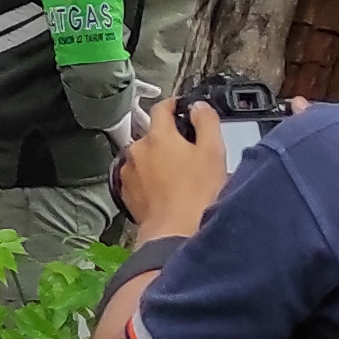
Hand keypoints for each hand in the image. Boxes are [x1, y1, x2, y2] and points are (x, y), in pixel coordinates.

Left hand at [116, 94, 230, 243]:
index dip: (175, 105)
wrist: (174, 233)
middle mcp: (137, 149)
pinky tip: (166, 190)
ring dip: (158, 160)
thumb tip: (199, 107)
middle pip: (153, 134)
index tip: (182, 108)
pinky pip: (138, 177)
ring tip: (179, 176)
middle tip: (189, 152)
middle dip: (169, 139)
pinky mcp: (125, 191)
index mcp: (158, 135)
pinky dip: (149, 179)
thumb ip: (206, 122)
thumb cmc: (196, 195)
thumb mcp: (212, 152)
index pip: (162, 108)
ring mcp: (128, 171)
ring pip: (145, 156)